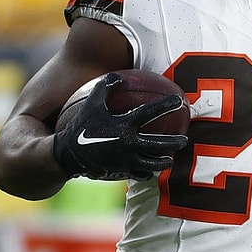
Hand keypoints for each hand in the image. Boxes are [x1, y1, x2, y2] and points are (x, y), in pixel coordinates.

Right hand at [53, 72, 188, 180]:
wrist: (67, 155)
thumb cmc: (81, 126)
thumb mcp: (92, 104)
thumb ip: (105, 87)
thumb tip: (118, 76)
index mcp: (124, 125)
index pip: (151, 112)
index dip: (166, 105)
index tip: (178, 100)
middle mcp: (129, 144)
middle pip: (161, 144)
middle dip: (176, 142)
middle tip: (184, 138)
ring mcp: (127, 161)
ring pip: (154, 163)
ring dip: (165, 161)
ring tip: (171, 158)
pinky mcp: (122, 173)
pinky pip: (140, 174)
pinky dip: (148, 173)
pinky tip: (152, 171)